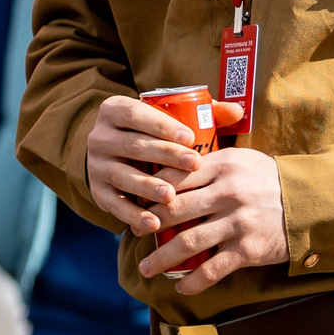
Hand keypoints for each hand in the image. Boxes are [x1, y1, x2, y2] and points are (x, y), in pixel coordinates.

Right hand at [84, 94, 242, 229]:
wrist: (114, 157)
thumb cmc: (151, 136)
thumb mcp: (167, 119)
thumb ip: (201, 112)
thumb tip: (237, 111)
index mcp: (114, 110)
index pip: (136, 114)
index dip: (162, 125)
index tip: (190, 137)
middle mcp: (100, 137)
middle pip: (133, 145)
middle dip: (165, 156)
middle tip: (194, 164)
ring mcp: (96, 166)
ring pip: (122, 176)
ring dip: (147, 187)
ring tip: (172, 196)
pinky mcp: (98, 192)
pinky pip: (114, 205)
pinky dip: (133, 216)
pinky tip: (154, 224)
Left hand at [141, 146, 288, 292]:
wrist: (311, 203)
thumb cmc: (268, 179)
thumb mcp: (241, 159)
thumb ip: (208, 163)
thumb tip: (169, 170)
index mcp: (222, 166)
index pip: (175, 177)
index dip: (151, 192)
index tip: (137, 203)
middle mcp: (228, 193)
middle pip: (175, 210)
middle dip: (148, 224)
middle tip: (133, 233)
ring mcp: (238, 222)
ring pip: (188, 242)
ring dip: (162, 258)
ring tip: (146, 268)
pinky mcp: (249, 250)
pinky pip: (213, 269)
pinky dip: (194, 281)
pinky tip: (181, 288)